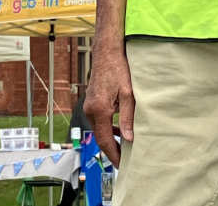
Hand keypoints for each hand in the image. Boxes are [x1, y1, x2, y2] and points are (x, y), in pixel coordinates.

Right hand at [83, 44, 134, 166]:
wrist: (106, 53)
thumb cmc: (118, 68)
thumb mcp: (128, 94)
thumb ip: (127, 117)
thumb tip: (129, 138)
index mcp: (99, 110)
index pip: (105, 141)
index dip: (114, 155)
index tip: (122, 164)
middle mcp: (90, 110)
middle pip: (100, 138)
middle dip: (112, 150)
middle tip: (125, 160)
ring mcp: (88, 106)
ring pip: (99, 130)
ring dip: (110, 140)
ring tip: (124, 148)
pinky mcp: (90, 103)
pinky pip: (98, 121)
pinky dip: (107, 129)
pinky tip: (118, 130)